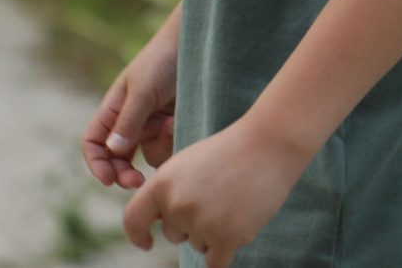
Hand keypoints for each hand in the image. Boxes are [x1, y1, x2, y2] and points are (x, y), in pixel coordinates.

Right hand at [84, 10, 180, 189]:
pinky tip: (181, 120)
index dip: (96, 163)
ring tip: (172, 124)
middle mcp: (131, 122)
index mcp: (114, 109)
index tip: (108, 179)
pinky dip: (175, 140)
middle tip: (137, 182)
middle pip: (118, 160)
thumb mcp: (143, 89)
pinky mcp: (174, 129)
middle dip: (124, 173)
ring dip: (160, 147)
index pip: (94, 143)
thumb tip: (112, 151)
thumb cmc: (163, 60)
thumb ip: (128, 121)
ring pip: (148, 157)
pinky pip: (170, 149)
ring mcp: (153, 127)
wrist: (197, 46)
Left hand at [121, 117, 310, 266]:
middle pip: (173, 235)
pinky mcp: (227, 238)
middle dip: (191, 224)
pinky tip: (238, 229)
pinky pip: (215, 262)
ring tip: (233, 201)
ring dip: (213, 233)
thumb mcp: (187, 164)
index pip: (133, 219)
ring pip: (198, 245)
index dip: (138, 235)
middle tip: (218, 196)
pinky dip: (224, 252)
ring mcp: (202, 223)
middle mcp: (177, 204)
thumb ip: (168, 192)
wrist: (269, 144)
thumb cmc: (229, 152)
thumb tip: (160, 224)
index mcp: (162, 182)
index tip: (147, 243)